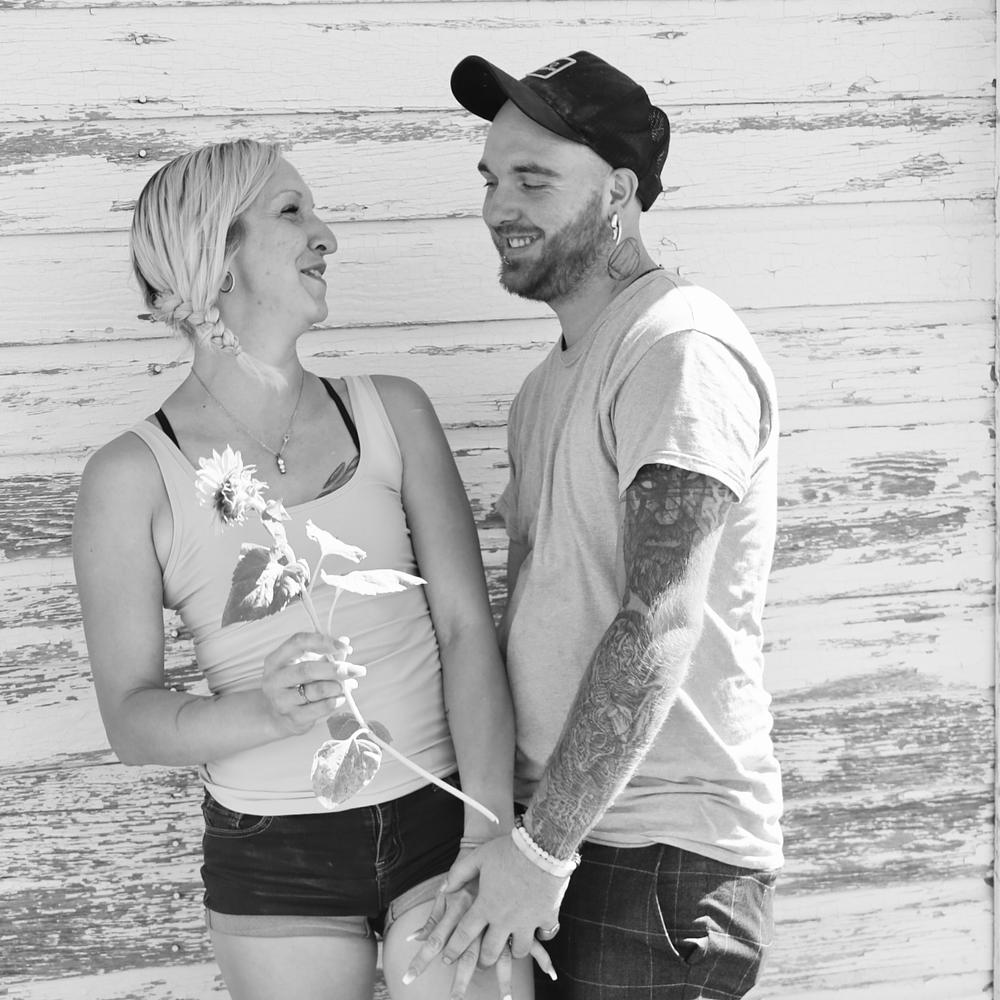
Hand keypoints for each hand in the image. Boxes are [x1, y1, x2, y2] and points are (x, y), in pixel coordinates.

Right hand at [260, 632, 363, 735]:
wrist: (276, 716)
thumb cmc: (295, 684)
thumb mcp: (305, 664)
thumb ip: (325, 654)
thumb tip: (345, 643)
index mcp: (276, 660)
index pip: (299, 642)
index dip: (323, 641)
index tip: (345, 647)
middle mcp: (275, 680)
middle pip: (308, 669)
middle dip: (336, 669)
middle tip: (357, 670)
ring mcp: (281, 701)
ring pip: (317, 690)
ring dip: (339, 686)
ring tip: (350, 684)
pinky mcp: (293, 718)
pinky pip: (321, 707)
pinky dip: (337, 700)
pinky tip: (341, 697)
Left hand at [403, 835, 566, 984]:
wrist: (541, 846)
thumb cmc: (507, 850)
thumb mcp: (478, 857)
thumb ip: (458, 874)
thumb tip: (444, 888)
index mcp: (485, 906)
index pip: (464, 935)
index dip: (454, 949)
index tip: (447, 959)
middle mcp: (505, 919)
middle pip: (490, 952)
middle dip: (483, 962)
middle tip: (481, 962)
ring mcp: (527, 921)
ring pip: (519, 951)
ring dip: (513, 951)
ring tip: (510, 946)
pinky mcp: (548, 917)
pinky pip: (545, 936)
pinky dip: (542, 935)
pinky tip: (539, 931)